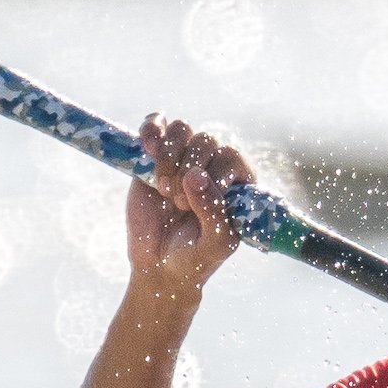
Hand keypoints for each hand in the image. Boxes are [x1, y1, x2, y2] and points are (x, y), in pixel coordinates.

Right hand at [128, 116, 253, 300]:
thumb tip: (195, 175)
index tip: (193, 206)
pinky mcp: (156, 155)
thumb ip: (212, 212)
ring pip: (183, 129)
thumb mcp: (214, 244)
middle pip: (206, 140)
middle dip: (187, 171)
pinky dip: (152, 128)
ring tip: (163, 187)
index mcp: (240, 182)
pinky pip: (159, 123)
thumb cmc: (197, 256)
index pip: (232, 156)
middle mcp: (215, 165)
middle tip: (177, 203)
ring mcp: (185, 157)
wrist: (160, 264)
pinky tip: (148, 147)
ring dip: (169, 155)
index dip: (211, 176)